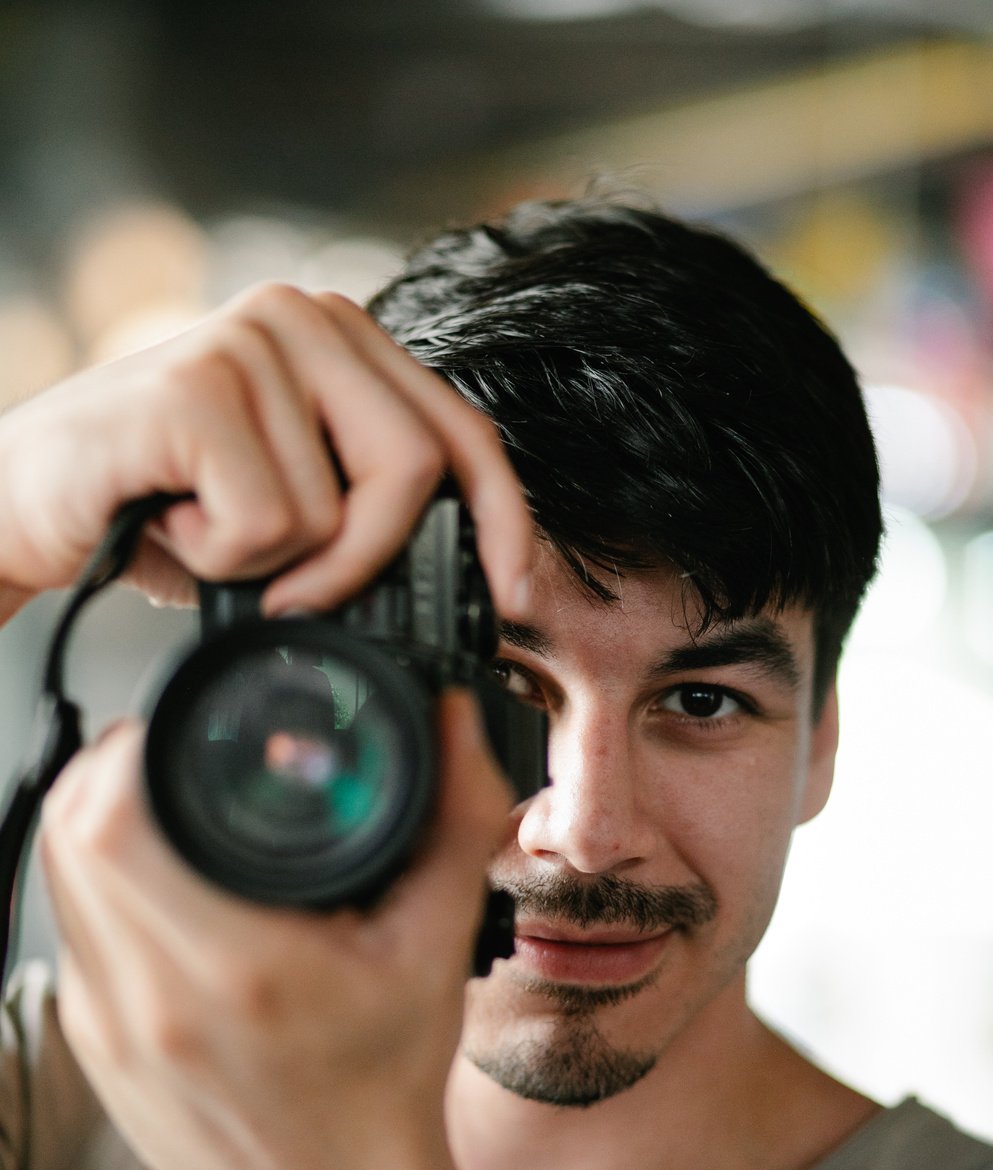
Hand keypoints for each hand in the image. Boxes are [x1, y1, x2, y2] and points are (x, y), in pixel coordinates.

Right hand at [0, 284, 531, 617]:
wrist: (27, 503)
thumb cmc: (162, 510)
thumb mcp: (290, 508)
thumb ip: (370, 513)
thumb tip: (467, 582)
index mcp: (343, 340)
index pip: (463, 429)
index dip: (502, 516)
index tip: (510, 591)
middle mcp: (303, 318)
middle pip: (417, 468)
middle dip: (370, 561)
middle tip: (299, 594)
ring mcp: (248, 342)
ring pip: (337, 511)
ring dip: (272, 565)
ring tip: (205, 531)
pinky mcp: (196, 387)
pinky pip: (268, 523)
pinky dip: (221, 561)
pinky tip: (172, 524)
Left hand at [38, 689, 510, 1169]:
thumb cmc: (383, 1090)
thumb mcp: (436, 946)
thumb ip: (453, 822)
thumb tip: (454, 727)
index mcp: (237, 969)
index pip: (112, 822)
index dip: (130, 749)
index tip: (178, 730)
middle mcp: (149, 1000)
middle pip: (68, 834)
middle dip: (110, 767)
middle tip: (171, 751)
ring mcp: (106, 1027)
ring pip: (55, 876)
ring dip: (97, 820)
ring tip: (166, 804)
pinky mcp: (90, 1044)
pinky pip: (70, 926)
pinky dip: (100, 880)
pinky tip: (162, 882)